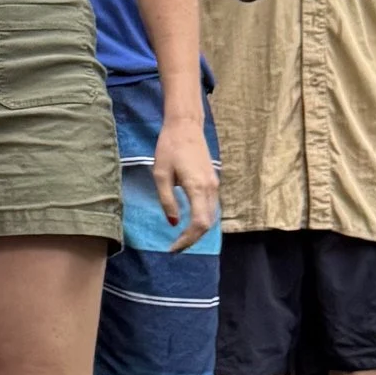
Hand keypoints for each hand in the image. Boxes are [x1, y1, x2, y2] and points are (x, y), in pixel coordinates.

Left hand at [152, 111, 220, 253]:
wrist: (186, 126)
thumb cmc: (169, 147)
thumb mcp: (161, 174)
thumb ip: (167, 200)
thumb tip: (173, 223)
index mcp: (197, 187)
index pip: (199, 223)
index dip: (187, 239)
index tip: (173, 248)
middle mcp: (211, 188)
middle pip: (207, 224)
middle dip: (192, 239)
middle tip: (175, 247)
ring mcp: (214, 185)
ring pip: (211, 217)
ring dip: (198, 231)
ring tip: (180, 239)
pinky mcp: (213, 182)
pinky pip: (211, 208)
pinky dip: (202, 220)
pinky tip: (189, 224)